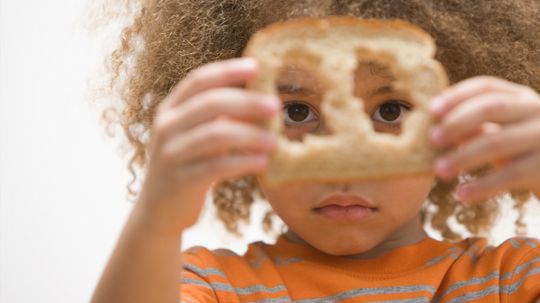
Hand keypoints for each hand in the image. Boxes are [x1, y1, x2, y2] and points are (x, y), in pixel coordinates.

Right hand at [136, 58, 279, 234]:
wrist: (159, 210)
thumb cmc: (189, 165)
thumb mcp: (199, 136)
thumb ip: (220, 117)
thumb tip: (263, 99)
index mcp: (170, 109)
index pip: (199, 80)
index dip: (228, 71)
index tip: (257, 66)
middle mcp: (166, 127)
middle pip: (210, 104)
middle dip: (247, 102)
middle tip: (276, 106)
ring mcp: (170, 154)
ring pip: (215, 135)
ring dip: (250, 135)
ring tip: (274, 140)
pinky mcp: (180, 181)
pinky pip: (216, 166)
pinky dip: (243, 162)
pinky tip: (263, 162)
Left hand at [428, 76, 539, 203]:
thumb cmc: (521, 152)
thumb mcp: (499, 133)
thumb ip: (473, 126)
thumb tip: (433, 126)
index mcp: (521, 97)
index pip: (486, 86)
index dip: (457, 96)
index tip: (431, 109)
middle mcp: (536, 110)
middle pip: (491, 108)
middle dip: (457, 122)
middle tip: (431, 139)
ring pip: (496, 142)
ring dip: (462, 157)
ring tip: (439, 170)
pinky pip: (509, 175)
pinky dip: (482, 186)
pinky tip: (461, 195)